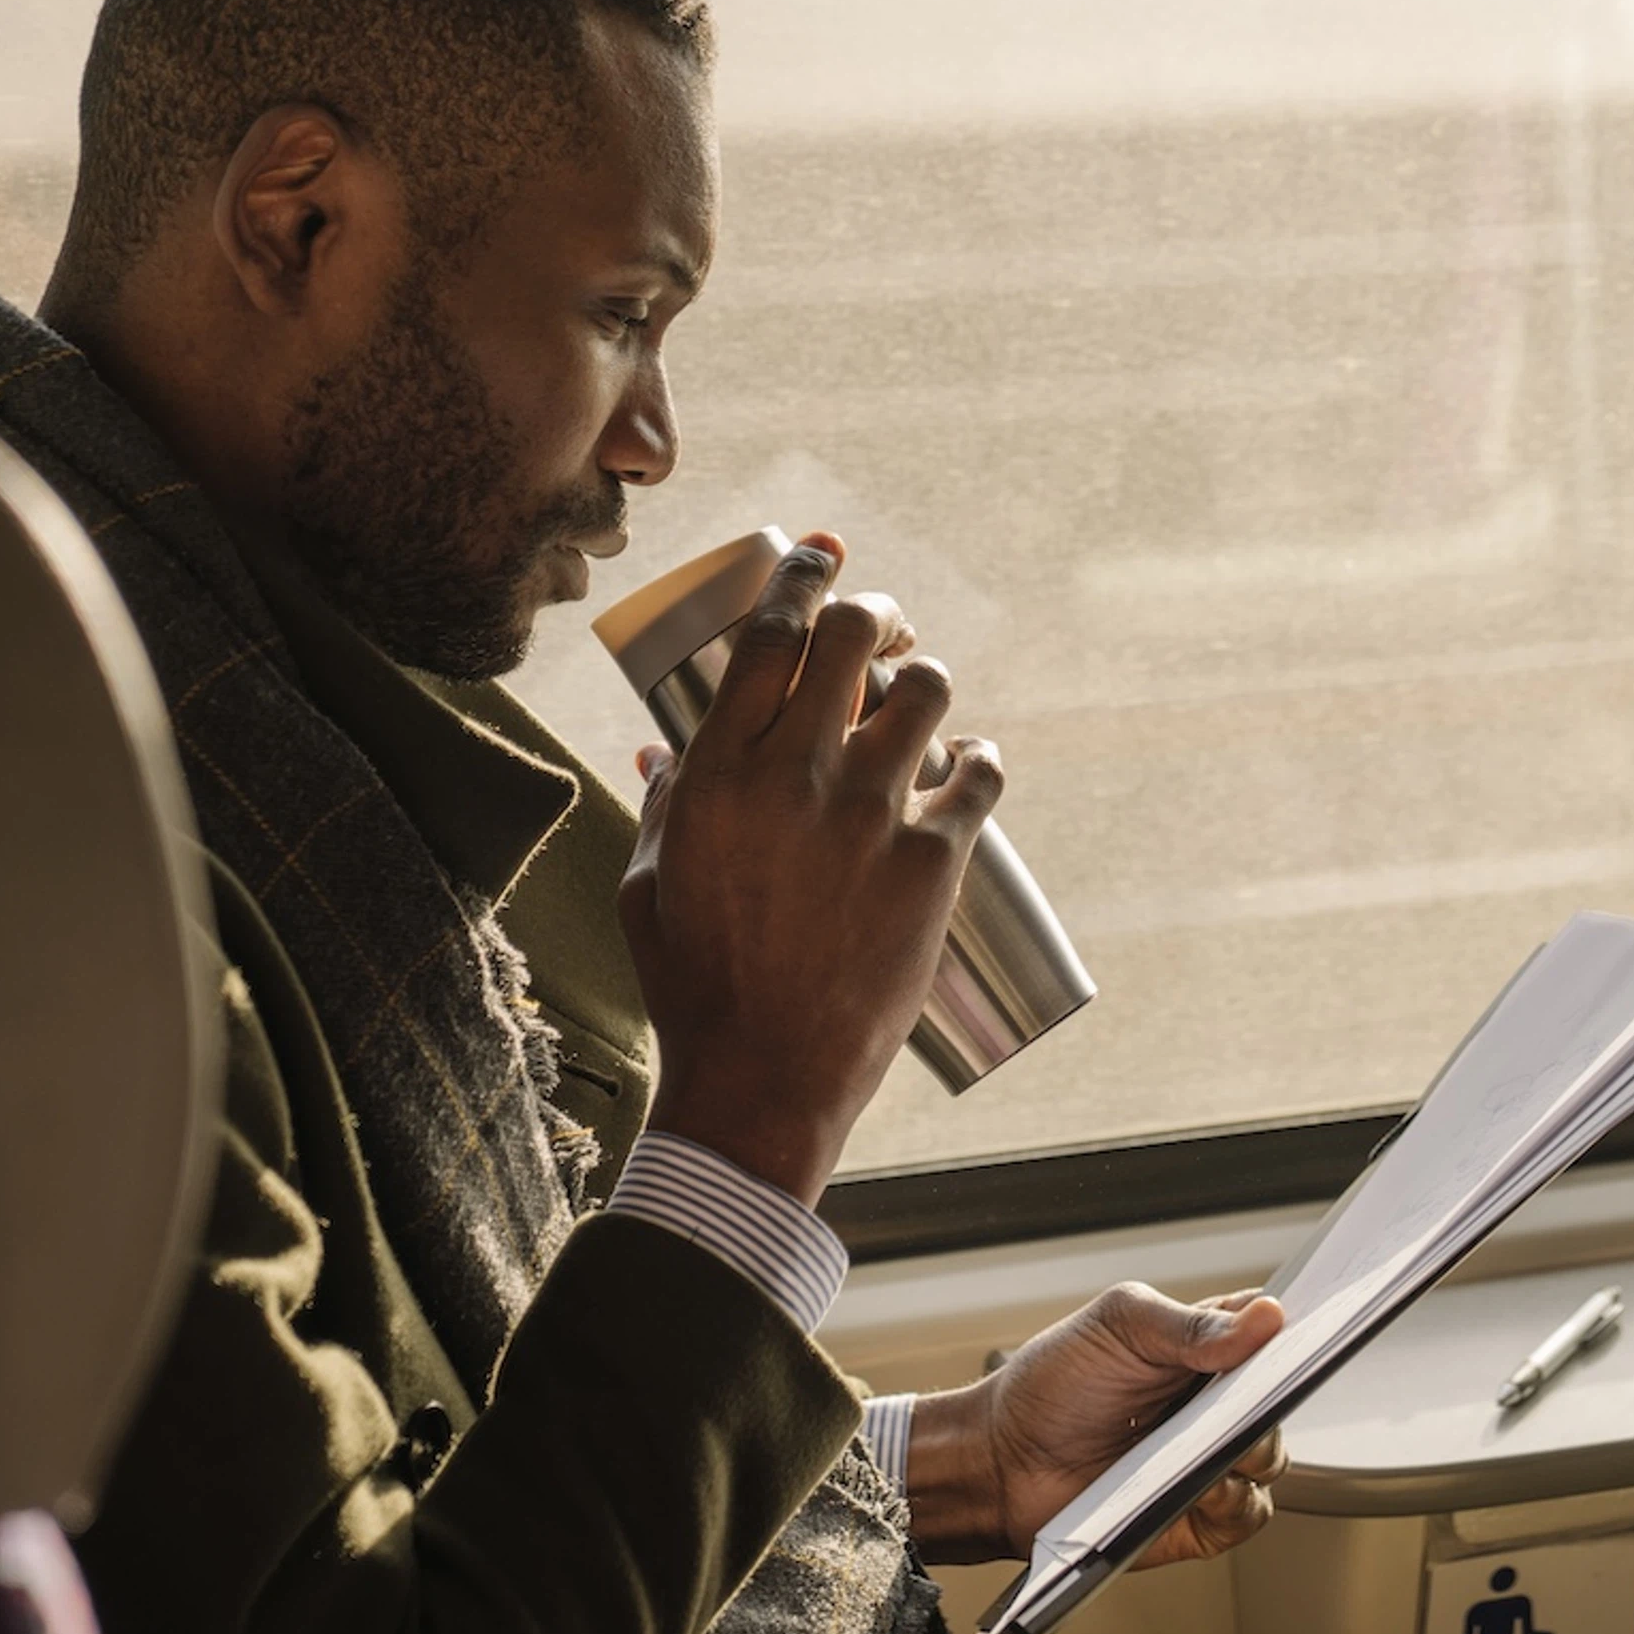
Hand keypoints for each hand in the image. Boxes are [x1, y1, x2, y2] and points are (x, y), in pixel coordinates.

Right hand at [617, 532, 1000, 1204]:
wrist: (762, 1076)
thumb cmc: (694, 985)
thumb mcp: (651, 885)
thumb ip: (665, 804)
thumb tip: (662, 751)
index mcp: (718, 773)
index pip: (768, 635)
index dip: (801, 578)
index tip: (821, 557)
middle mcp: (796, 776)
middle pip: (852, 639)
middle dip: (873, 614)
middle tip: (880, 628)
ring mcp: (869, 816)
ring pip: (927, 692)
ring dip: (927, 681)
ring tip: (921, 699)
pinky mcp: (931, 863)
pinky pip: (980, 774)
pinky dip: (982, 759)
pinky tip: (974, 764)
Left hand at [904, 1285, 1288, 1567]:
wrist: (1000, 1462)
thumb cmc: (1053, 1385)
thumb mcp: (1120, 1326)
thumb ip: (1192, 1325)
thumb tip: (1267, 1320)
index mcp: (1204, 1347)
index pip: (1271, 1333)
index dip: (1292, 1333)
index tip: (1299, 1334)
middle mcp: (1215, 1405)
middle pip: (1281, 1399)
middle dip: (1276, 1396)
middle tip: (1256, 1393)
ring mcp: (1209, 1462)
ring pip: (1271, 1459)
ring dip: (1255, 1452)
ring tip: (1218, 1447)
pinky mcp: (1198, 1518)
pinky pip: (1246, 1515)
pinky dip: (1235, 1502)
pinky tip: (1205, 1487)